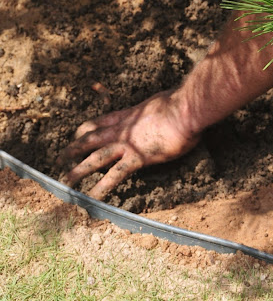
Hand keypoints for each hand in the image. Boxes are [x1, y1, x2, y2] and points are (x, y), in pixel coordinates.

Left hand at [58, 90, 199, 199]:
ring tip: (66, 181)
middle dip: (75, 148)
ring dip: (79, 170)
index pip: (101, 121)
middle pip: (92, 139)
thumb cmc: (180, 104)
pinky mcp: (138, 157)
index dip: (87, 129)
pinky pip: (115, 174)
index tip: (77, 134)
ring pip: (97, 158)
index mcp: (128, 115)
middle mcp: (123, 129)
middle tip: (61, 157)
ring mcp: (128, 144)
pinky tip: (92, 198)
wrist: (184, 109)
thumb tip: (163, 109)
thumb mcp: (162, 102)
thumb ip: (157, 109)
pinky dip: (102, 187)